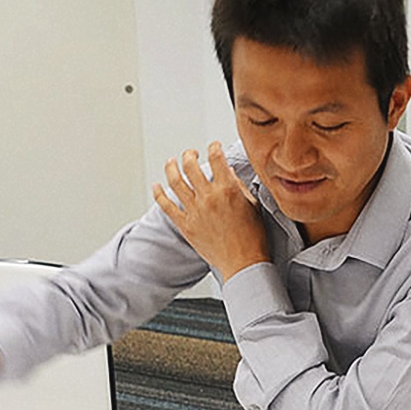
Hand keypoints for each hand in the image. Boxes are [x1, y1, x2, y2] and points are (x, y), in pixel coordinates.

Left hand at [152, 142, 269, 280]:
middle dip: (189, 155)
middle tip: (191, 154)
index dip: (213, 147)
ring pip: (175, 181)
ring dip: (171, 168)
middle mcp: (208, 197)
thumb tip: (227, 172)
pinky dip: (159, 194)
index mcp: (228, 189)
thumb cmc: (253, 237)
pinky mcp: (186, 225)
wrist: (244, 263)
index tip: (213, 147)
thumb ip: (238, 186)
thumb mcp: (252, 205)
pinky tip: (156, 186)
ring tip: (171, 162)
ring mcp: (195, 211)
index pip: (216, 158)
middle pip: (191, 165)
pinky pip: (166, 206)